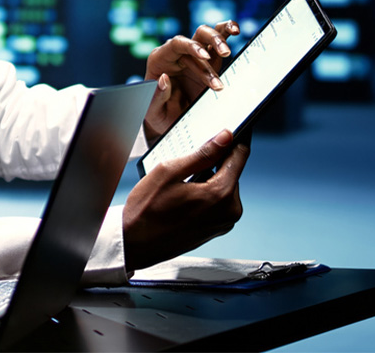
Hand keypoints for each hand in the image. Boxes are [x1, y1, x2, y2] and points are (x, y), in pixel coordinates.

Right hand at [122, 128, 249, 271]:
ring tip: (180, 184)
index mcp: (221, 194)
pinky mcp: (217, 229)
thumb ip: (202, 154)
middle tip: (187, 163)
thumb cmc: (147, 210)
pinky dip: (205, 194)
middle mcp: (229, 211)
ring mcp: (224, 222)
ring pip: (223, 187)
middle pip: (231, 172)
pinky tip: (183, 197)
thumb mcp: (169, 172)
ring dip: (207, 179)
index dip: (233, 140)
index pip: (239, 156)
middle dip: (213, 163)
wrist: (135, 243)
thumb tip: (225, 137)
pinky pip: (217, 202)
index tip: (228, 131)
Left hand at [143, 21, 239, 142]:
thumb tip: (164, 79)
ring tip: (228, 51)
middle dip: (211, 41)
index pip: (175, 44)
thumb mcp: (153, 112)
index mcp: (160, 60)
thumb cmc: (159, 114)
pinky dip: (226, 33)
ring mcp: (194, 56)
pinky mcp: (209, 61)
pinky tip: (235, 30)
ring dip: (220, 39)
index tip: (205, 57)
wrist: (171, 120)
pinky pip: (217, 42)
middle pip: (195, 36)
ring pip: (208, 35)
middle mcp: (176, 54)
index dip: (191, 47)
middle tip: (224, 53)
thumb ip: (156, 97)